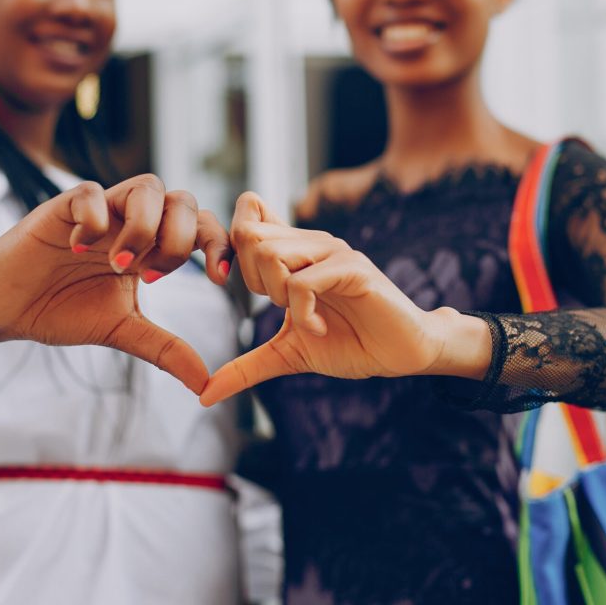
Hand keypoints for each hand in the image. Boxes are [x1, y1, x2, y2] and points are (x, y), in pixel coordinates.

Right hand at [0, 175, 230, 393]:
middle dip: (179, 239)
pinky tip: (79, 250)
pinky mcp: (62, 207)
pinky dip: (95, 220)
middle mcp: (131, 221)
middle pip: (182, 199)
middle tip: (152, 277)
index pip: (200, 225)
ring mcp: (100, 211)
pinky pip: (91, 192)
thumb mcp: (122, 330)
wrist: (5, 308)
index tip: (216, 278)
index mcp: (151, 245)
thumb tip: (206, 382)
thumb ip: (164, 349)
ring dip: (144, 227)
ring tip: (120, 266)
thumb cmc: (62, 309)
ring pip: (147, 186)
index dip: (218, 244)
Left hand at [200, 192, 489, 405]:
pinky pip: (302, 282)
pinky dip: (302, 313)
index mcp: (293, 251)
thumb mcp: (288, 354)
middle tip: (276, 305)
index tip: (238, 284)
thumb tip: (204, 394)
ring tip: (301, 316)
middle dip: (250, 278)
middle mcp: (310, 242)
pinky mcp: (352, 269)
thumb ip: (247, 365)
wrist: (402, 353)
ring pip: (270, 252)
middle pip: (248, 234)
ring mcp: (332, 251)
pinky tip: (318, 329)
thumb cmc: (350, 343)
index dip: (229, 244)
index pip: (248, 211)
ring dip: (276, 293)